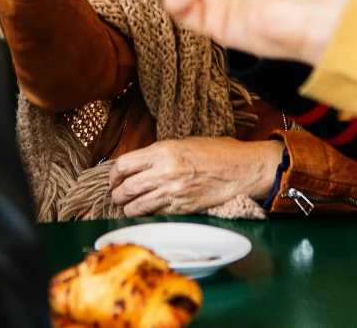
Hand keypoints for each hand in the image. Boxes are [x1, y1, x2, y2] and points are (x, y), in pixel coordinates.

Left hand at [109, 137, 284, 215]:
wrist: (242, 170)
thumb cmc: (217, 152)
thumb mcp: (184, 143)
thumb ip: (160, 153)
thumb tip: (140, 164)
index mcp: (163, 151)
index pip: (124, 165)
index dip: (114, 174)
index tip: (115, 177)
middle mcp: (165, 172)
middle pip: (126, 188)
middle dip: (117, 193)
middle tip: (116, 194)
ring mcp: (173, 193)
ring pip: (137, 206)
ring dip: (127, 207)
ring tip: (126, 206)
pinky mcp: (182, 208)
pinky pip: (155, 214)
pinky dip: (147, 214)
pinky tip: (145, 211)